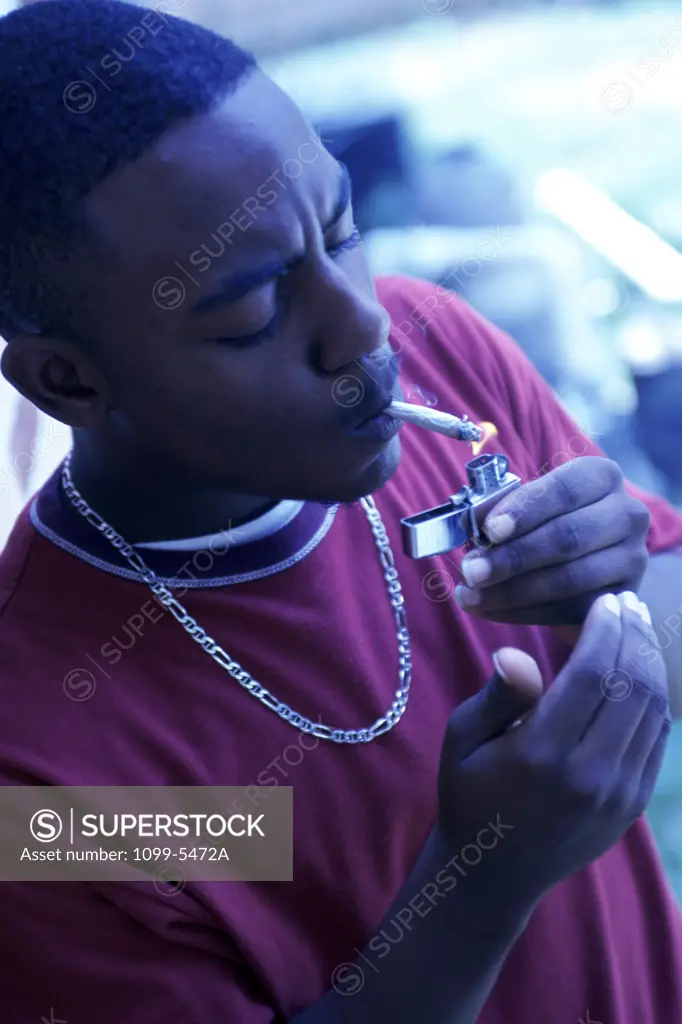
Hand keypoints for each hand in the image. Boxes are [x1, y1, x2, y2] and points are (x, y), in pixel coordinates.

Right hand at [436, 591, 669, 909]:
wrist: (494, 872)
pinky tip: (642, 670)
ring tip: (639, 627)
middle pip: (632, 686)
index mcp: (542, 753)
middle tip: (628, 603)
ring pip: (653, 711)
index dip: (605, 629)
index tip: (606, 600)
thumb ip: (498, 695)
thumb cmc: (469, 792)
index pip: (593, 674)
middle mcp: (589, 775)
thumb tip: (517, 654)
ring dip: (650, 662)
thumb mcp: (463, 738)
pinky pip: (656, 739)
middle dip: (635, 635)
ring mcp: (618, 794)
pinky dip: (655, 697)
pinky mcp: (632, 805)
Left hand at [454, 456, 649, 625]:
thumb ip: (503, 508)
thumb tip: (473, 522)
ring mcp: (631, 558)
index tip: (489, 531)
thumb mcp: (528, 503)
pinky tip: (489, 610)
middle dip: (512, 558)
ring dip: (511, 591)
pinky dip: (522, 612)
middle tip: (470, 571)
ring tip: (470, 596)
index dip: (524, 510)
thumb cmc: (548, 519)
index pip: (564, 490)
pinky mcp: (622, 597)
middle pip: (567, 538)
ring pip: (568, 579)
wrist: (590, 555)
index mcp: (602, 477)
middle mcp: (627, 514)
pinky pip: (568, 609)